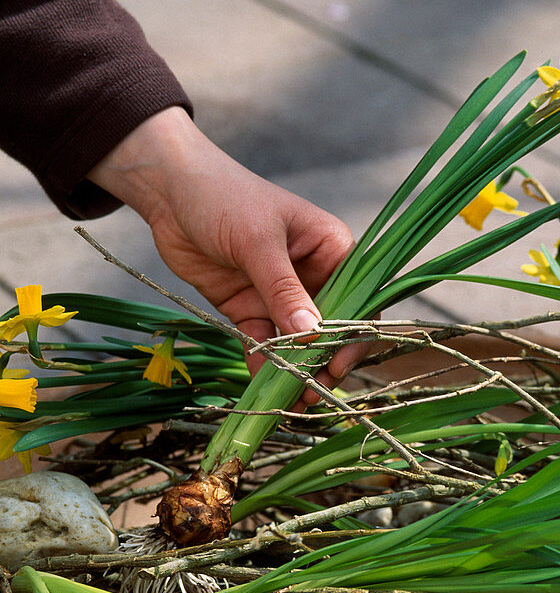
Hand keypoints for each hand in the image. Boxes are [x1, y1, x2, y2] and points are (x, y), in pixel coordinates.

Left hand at [89, 108, 359, 405]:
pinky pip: (265, 345)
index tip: (338, 365)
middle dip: (324, 362)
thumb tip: (310, 337)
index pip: (358, 299)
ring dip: (298, 372)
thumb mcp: (258, 242)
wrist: (168, 192)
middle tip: (315, 393)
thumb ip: (283, 291)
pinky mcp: (250, 309)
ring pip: (298, 344)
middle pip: (330, 329)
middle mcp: (313, 275)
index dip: (353, 336)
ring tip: (294, 401)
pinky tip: (267, 388)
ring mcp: (281, 295)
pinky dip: (267, 367)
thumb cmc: (223, 197)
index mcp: (331, 249)